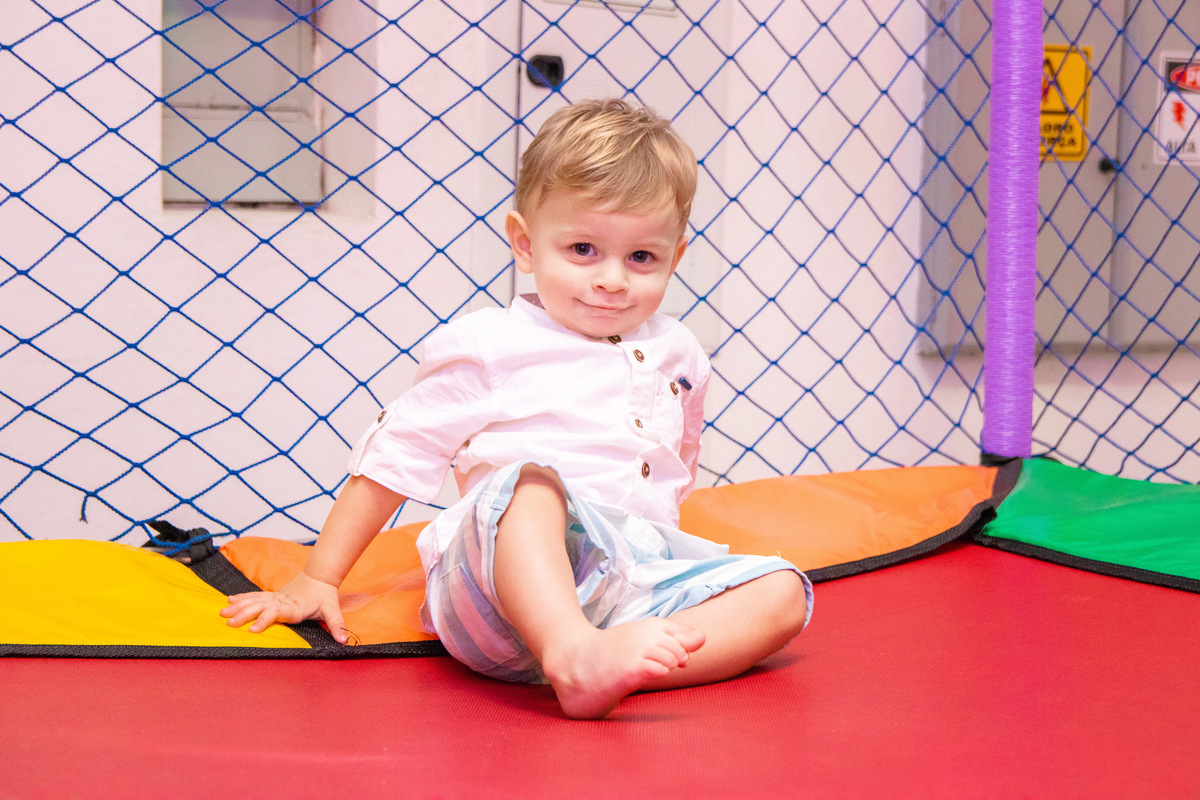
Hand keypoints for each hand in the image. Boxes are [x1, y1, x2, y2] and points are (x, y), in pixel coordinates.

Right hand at [220, 571, 350, 643]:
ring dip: (238, 606)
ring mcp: (276, 596)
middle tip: (228, 623)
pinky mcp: (273, 594)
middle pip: (260, 607)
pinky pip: (255, 595)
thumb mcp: (333, 610)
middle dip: (244, 615)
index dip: (264, 620)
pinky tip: (229, 600)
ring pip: (254, 600)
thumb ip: (337, 625)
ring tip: (222, 612)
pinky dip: (242, 597)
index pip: (276, 612)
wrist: (320, 575)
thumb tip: (345, 640)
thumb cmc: (325, 595)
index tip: (252, 630)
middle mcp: (282, 601)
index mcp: (294, 607)